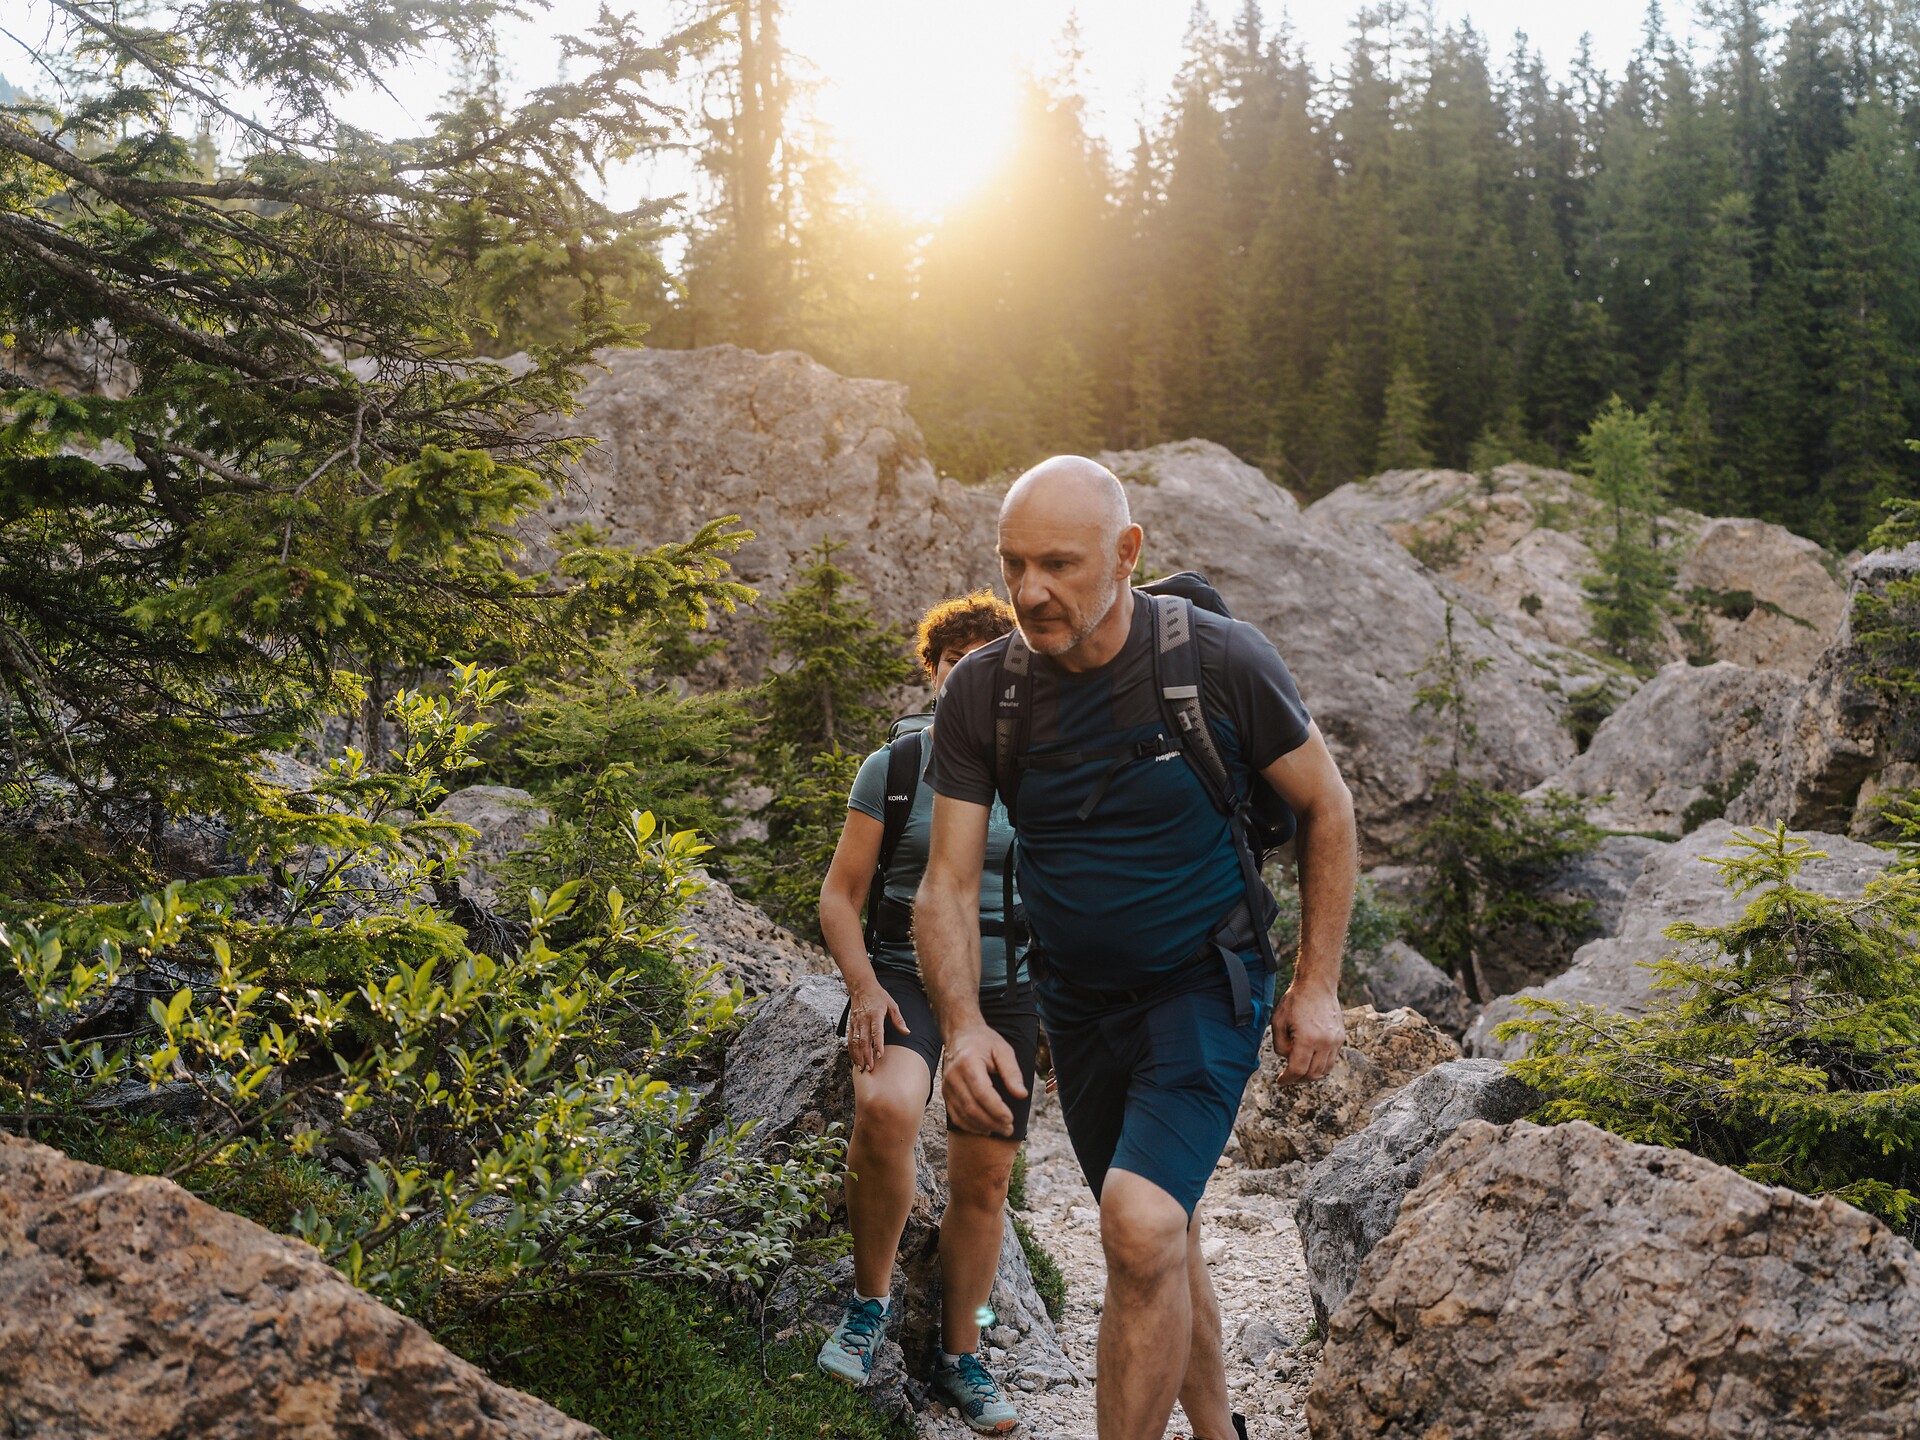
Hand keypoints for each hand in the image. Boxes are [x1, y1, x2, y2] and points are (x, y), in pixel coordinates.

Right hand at [846, 982, 905, 1073]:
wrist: (861, 987)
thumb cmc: (879, 996)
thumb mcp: (892, 1005)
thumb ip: (899, 1020)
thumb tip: (907, 1032)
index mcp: (875, 1015)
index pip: (876, 1032)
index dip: (878, 1045)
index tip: (880, 1056)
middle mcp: (864, 1019)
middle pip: (864, 1040)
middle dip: (866, 1056)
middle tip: (870, 1068)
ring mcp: (856, 1022)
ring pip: (855, 1042)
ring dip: (858, 1056)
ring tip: (861, 1068)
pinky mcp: (851, 1024)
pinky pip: (850, 1039)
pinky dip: (851, 1051)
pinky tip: (855, 1059)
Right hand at [943, 1022, 1025, 1136]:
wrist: (960, 1034)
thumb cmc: (984, 1041)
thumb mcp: (1003, 1050)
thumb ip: (1012, 1072)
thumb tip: (1022, 1095)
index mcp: (968, 1063)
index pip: (982, 1092)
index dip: (996, 1109)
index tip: (1011, 1119)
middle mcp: (954, 1076)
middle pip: (972, 1107)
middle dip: (992, 1121)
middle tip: (1009, 1129)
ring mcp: (947, 1086)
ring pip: (963, 1114)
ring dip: (983, 1126)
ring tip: (1001, 1130)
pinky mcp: (946, 1093)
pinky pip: (955, 1115)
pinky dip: (970, 1126)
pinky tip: (985, 1129)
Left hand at [1271, 981, 1344, 1084]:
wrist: (1317, 985)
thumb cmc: (1295, 1001)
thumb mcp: (1278, 1022)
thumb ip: (1280, 1045)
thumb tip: (1288, 1059)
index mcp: (1307, 1039)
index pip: (1298, 1069)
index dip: (1287, 1079)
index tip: (1280, 1081)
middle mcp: (1325, 1042)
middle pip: (1312, 1074)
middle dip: (1298, 1079)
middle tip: (1288, 1077)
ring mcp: (1335, 1041)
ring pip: (1324, 1070)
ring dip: (1311, 1074)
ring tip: (1299, 1070)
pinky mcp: (1340, 1038)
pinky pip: (1331, 1060)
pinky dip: (1320, 1065)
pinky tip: (1310, 1060)